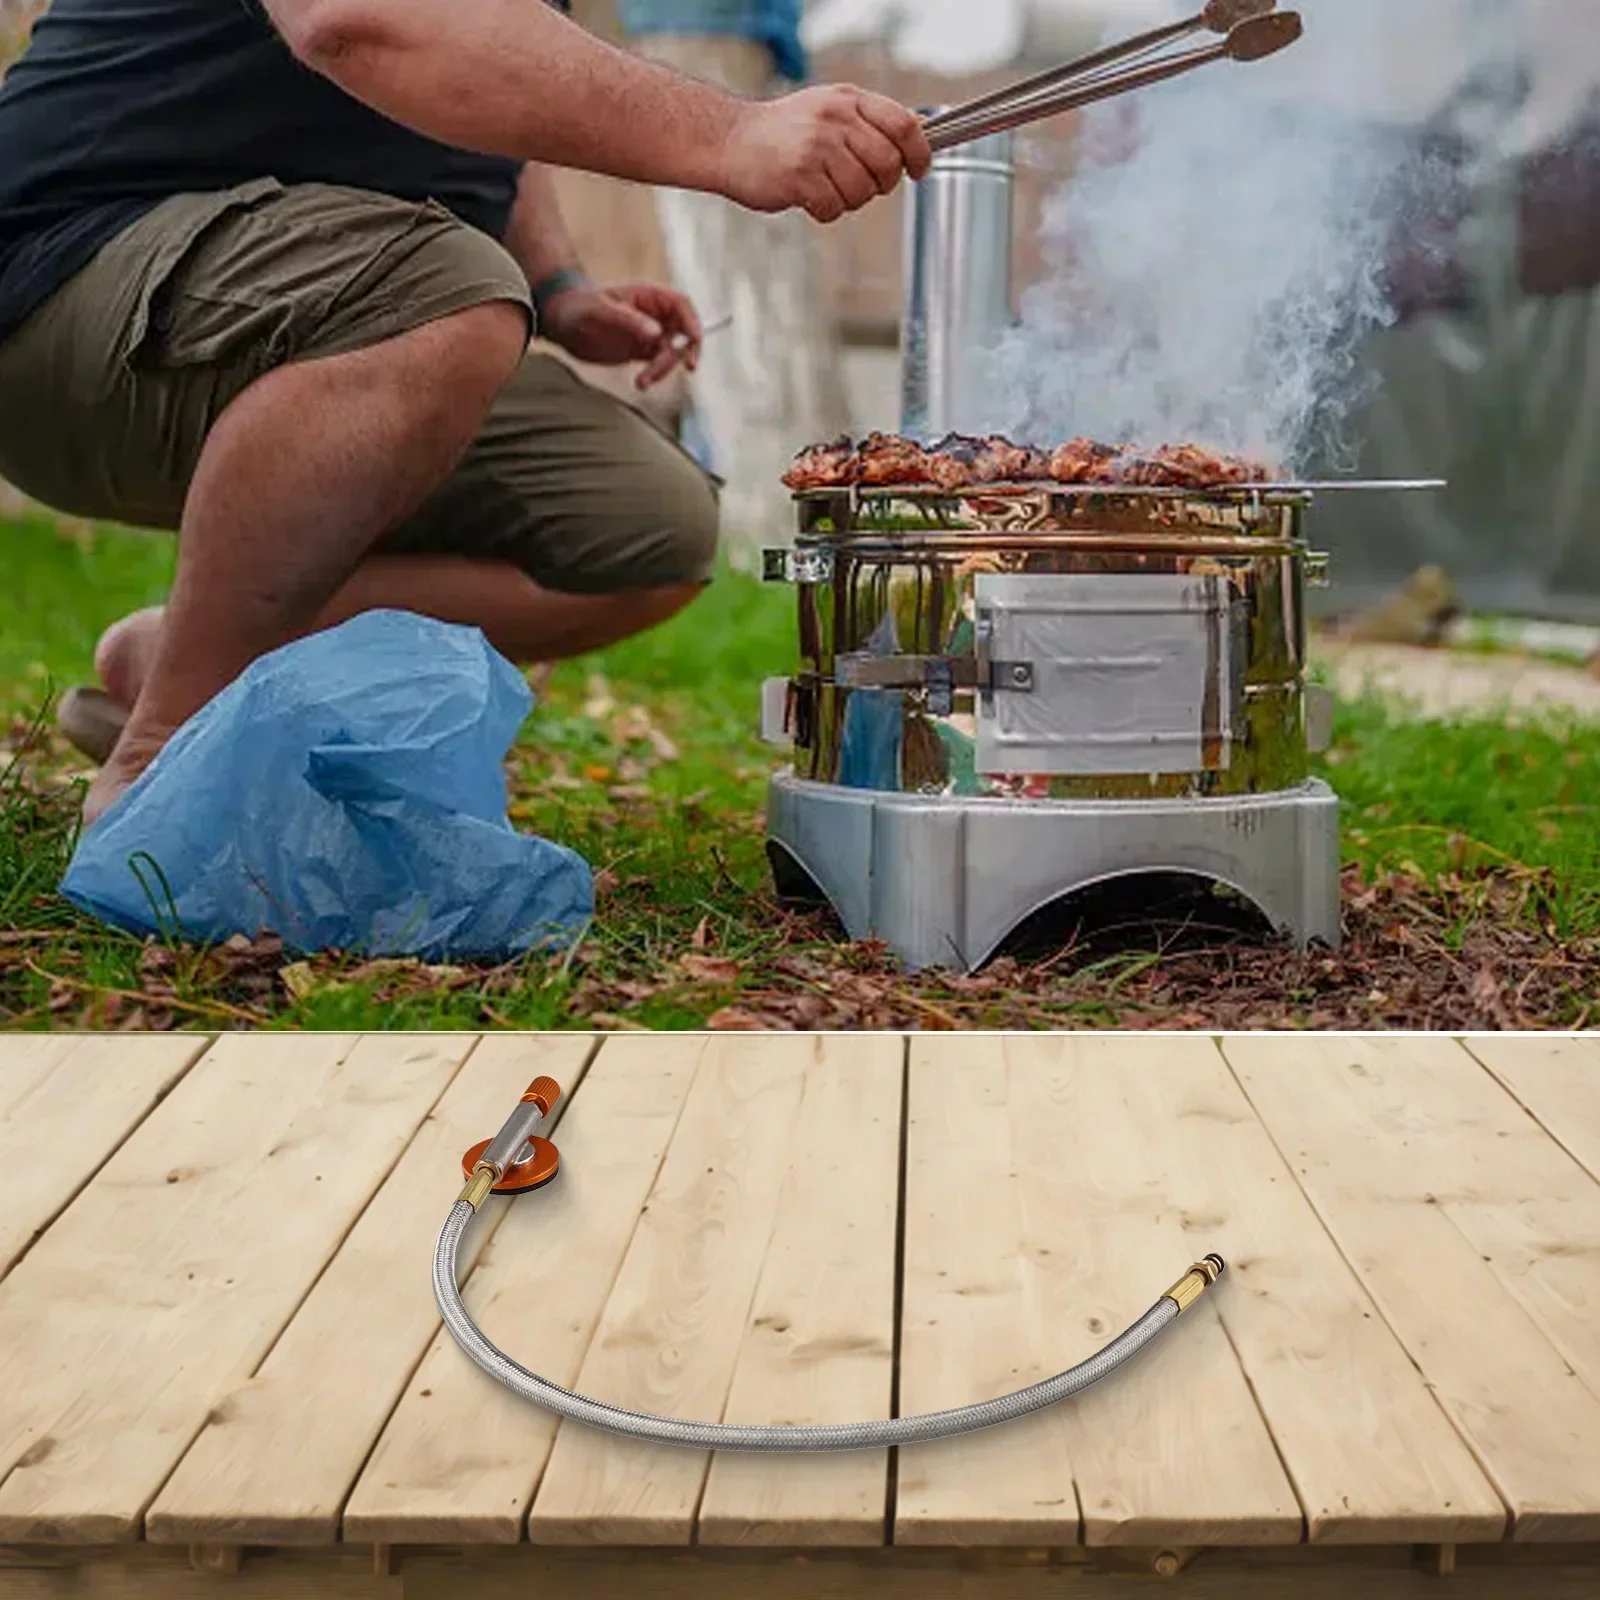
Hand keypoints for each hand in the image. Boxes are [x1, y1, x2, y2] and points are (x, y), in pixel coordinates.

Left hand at [539, 282, 702, 389]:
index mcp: (649, 296)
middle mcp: (653, 314)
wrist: (560, 320)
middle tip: (675, 370)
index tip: (693, 342)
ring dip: (663, 369)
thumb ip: (629, 321)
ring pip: (672, 352)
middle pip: (683, 332)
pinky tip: (641, 382)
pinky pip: (658, 364)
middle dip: (681, 353)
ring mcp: (649, 333)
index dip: (693, 323)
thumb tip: (657, 334)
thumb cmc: (579, 306)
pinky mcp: (641, 351)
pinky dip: (654, 375)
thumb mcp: (601, 310)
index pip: (682, 306)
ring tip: (642, 383)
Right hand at [719, 84, 931, 222]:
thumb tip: (915, 137)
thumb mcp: (829, 110)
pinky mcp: (800, 175)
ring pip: (862, 192)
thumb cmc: (781, 134)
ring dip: (848, 200)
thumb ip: (868, 122)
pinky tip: (808, 197)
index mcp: (848, 100)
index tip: (919, 169)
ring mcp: (818, 146)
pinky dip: (825, 211)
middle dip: (880, 184)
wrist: (729, 141)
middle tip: (860, 184)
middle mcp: (835, 118)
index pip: (904, 125)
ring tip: (826, 188)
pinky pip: (834, 208)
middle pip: (888, 164)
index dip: (919, 153)